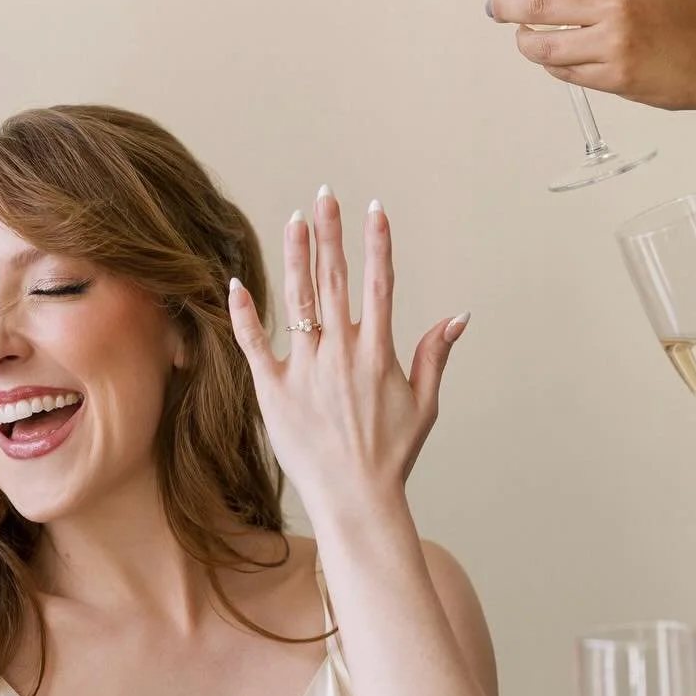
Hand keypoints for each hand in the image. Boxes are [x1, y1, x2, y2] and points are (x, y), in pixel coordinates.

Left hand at [228, 190, 466, 522]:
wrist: (356, 499)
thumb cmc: (391, 456)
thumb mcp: (424, 405)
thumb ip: (434, 355)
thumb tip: (458, 316)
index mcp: (377, 352)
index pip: (380, 283)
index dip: (377, 243)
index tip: (374, 209)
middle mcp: (342, 352)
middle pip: (335, 280)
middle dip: (332, 234)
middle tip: (326, 196)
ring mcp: (306, 369)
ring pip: (298, 301)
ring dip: (296, 257)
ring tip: (295, 221)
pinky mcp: (274, 391)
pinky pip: (255, 345)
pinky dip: (245, 314)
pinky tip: (236, 283)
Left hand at [478, 0, 695, 115]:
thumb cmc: (694, 18)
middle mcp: (615, 3)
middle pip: (537, 3)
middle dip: (506, 7)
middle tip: (494, 8)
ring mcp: (612, 43)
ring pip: (543, 46)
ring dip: (526, 43)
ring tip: (524, 38)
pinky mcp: (612, 78)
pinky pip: (565, 72)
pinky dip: (554, 65)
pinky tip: (557, 58)